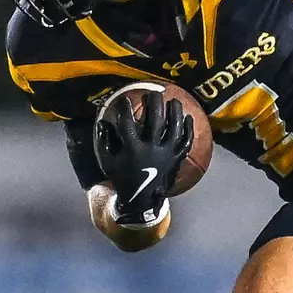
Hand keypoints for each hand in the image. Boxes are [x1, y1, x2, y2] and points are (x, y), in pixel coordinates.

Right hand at [96, 91, 193, 225]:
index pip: (127, 123)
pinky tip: (189, 118)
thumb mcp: (108, 161)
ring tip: (174, 101)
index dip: (124, 109)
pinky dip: (188, 129)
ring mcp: (167, 154)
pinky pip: (186, 142)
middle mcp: (151, 150)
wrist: (142, 200)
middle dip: (155, 104)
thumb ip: (104, 141)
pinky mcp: (177, 159)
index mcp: (132, 149)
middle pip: (155, 121)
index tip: (124, 99)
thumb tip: (103, 122)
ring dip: (175, 112)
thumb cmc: (123, 178)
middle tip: (153, 93)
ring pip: (175, 129)